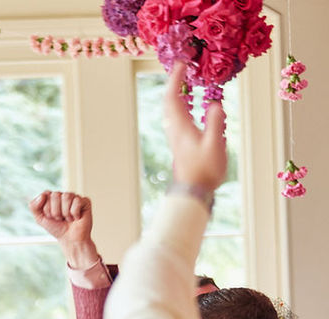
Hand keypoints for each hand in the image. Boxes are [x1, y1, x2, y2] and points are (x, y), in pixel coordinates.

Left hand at [28, 191, 98, 267]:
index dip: (47, 209)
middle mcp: (64, 195)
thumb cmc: (57, 229)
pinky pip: (77, 202)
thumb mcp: (40, 219)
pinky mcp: (85, 201)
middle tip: (60, 219)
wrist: (70, 240)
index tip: (51, 217)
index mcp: (53, 197)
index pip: (46, 194)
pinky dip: (75, 213)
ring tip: (68, 219)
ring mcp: (75, 197)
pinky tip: (76, 218)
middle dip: (56, 211)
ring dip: (65, 213)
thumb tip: (43, 195)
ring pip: (66, 197)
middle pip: (55, 195)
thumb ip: (33, 206)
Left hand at [163, 61, 227, 191]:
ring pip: (171, 110)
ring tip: (184, 81)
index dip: (175, 79)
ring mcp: (176, 136)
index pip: (174, 98)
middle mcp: (175, 130)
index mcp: (181, 127)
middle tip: (181, 67)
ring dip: (176, 93)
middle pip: (169, 102)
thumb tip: (215, 104)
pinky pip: (177, 117)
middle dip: (174, 82)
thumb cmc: (205, 170)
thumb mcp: (214, 145)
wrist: (194, 191)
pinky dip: (180, 105)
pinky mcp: (180, 142)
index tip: (181, 63)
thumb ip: (215, 123)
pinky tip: (188, 104)